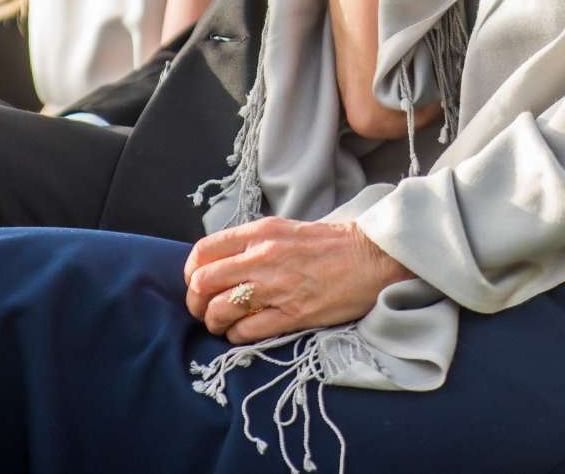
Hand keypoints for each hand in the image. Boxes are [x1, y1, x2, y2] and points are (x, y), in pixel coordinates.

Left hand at [184, 216, 409, 344]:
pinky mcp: (293, 314)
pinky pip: (247, 331)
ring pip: (220, 309)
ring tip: (222, 325)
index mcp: (261, 232)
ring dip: (214, 322)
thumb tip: (225, 262)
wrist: (373, 257)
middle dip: (196, 301)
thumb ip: (256, 242)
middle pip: (204, 282)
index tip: (197, 283)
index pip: (205, 251)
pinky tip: (242, 334)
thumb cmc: (333, 244)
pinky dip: (236, 336)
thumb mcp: (288, 229)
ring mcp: (277, 286)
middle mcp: (263, 256)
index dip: (192, 272)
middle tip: (204, 310)